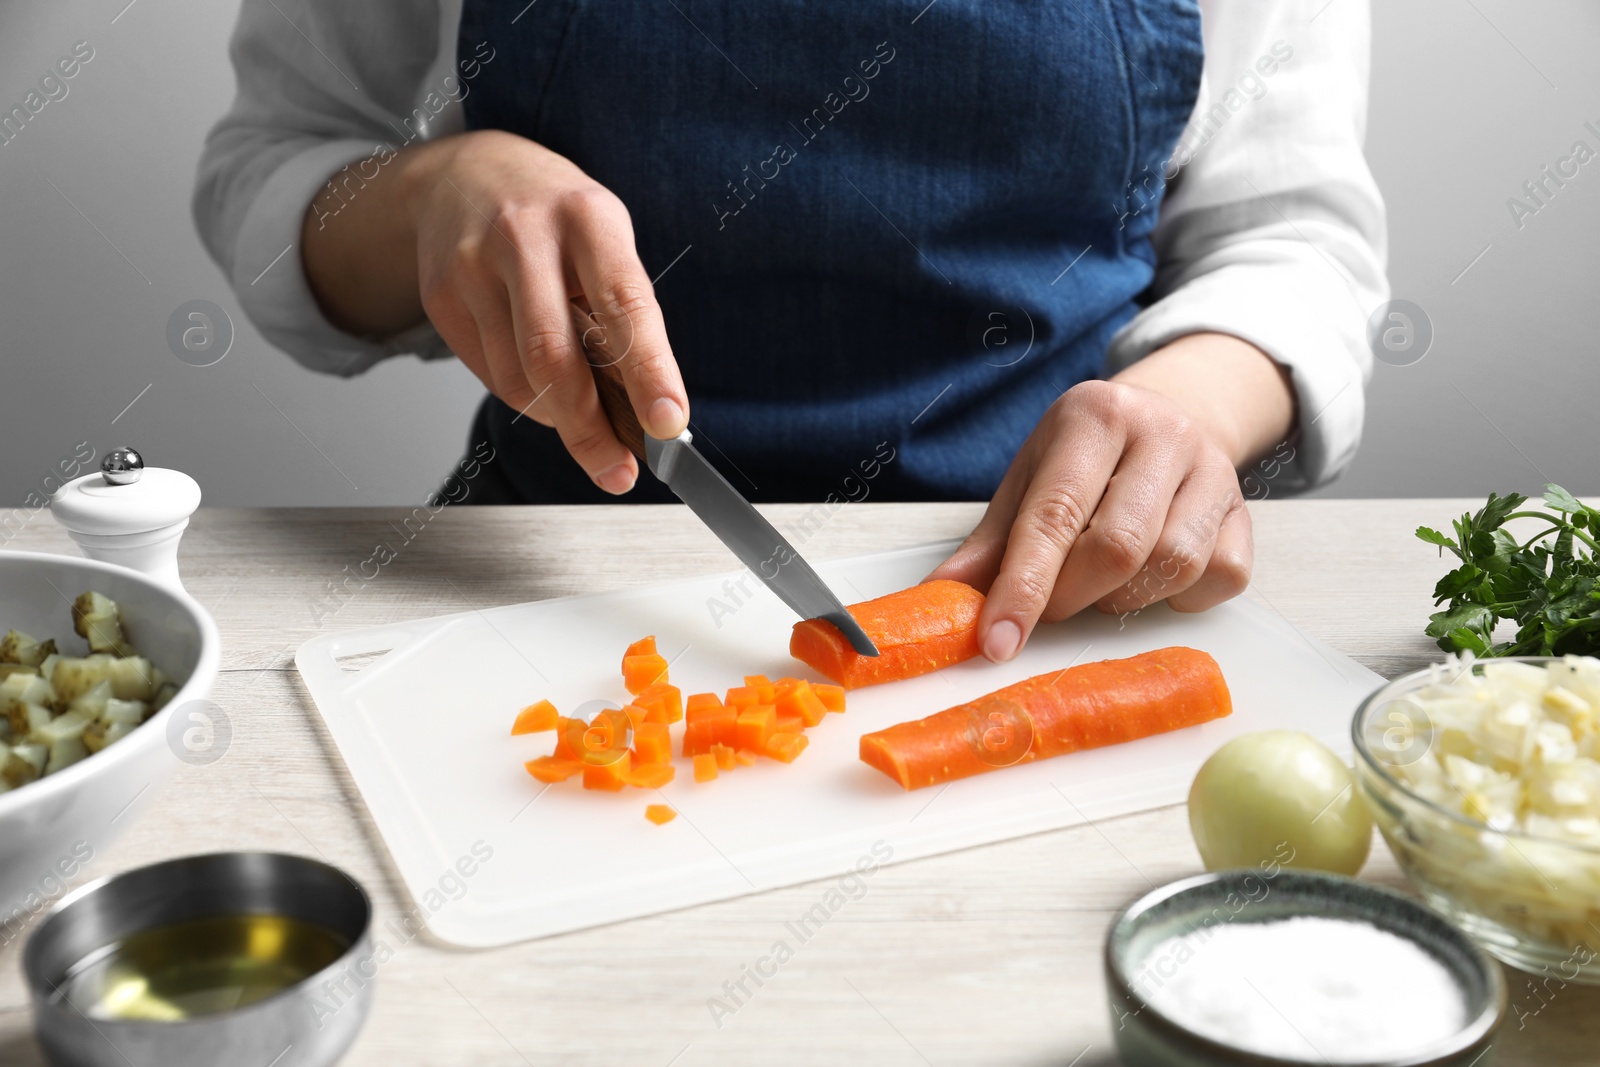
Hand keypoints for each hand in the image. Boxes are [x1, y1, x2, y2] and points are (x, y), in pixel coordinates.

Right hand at [303, 130, 687, 493]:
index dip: (650, 372)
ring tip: (584, 418)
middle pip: (556, 357)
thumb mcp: (605, 239)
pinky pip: (491, 375)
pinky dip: (527, 397)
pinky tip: (541, 382)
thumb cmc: (555, 217)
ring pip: (521, 378)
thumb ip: (624, 313)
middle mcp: (525, 237)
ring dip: (560, 417)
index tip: (668, 423)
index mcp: (588, 218)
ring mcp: (474, 266)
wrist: (464, 174)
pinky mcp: (441, 296)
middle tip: (618, 471)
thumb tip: (645, 405)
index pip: (625, 307)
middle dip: (591, 430)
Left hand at [928, 333, 1293, 660]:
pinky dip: (1180, 597)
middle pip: (1118, 547)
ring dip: (1125, 598)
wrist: (1171, 416)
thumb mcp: (1030, 481)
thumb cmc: (1087, 459)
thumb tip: (942, 599)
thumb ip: (991, 544)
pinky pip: (1219, 577)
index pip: (1055, 514)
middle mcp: (1161, 434)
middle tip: (1052, 605)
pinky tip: (1153, 577)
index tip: (998, 640)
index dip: (1023, 586)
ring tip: (1103, 581)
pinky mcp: (1247, 511)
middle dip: (1073, 595)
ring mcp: (1214, 470)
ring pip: (1172, 566)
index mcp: (1094, 417)